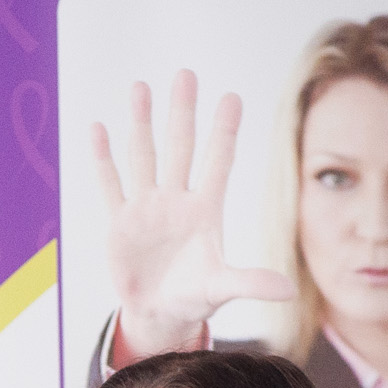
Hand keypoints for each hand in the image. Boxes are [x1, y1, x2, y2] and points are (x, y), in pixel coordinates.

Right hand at [90, 69, 294, 360]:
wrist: (158, 313)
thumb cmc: (194, 298)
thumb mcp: (221, 290)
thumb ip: (249, 283)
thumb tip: (288, 290)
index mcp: (205, 211)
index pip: (217, 162)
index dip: (223, 131)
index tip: (232, 96)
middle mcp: (176, 200)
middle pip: (180, 146)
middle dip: (182, 111)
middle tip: (186, 74)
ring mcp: (146, 207)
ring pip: (144, 156)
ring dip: (141, 123)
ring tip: (140, 87)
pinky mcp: (120, 221)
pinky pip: (110, 184)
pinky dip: (103, 158)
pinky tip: (99, 128)